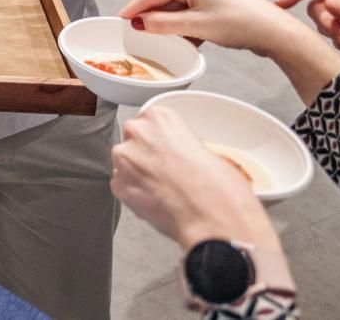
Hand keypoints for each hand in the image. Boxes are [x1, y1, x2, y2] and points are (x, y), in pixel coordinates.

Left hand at [111, 106, 280, 251]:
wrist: (215, 221)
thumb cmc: (220, 189)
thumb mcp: (208, 150)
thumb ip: (182, 144)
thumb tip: (177, 153)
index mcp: (160, 118)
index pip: (148, 121)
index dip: (159, 139)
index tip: (166, 149)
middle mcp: (138, 133)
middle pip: (133, 139)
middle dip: (145, 154)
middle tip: (166, 171)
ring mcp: (125, 160)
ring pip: (124, 162)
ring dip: (137, 173)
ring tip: (162, 189)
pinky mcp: (119, 187)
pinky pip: (121, 186)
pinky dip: (134, 193)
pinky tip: (155, 201)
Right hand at [117, 0, 306, 58]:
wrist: (274, 31)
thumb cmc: (239, 23)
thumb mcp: (195, 26)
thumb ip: (163, 24)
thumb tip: (139, 23)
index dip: (134, 9)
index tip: (118, 20)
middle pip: (164, 0)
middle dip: (152, 18)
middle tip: (134, 34)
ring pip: (178, 8)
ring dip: (169, 25)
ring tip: (157, 41)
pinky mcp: (216, 1)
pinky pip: (191, 13)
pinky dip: (184, 26)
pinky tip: (181, 41)